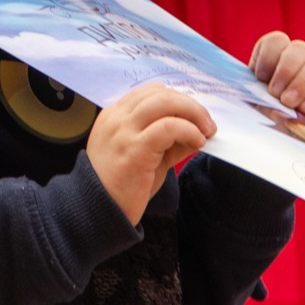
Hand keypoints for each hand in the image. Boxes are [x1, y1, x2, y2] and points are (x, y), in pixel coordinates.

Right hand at [88, 82, 215, 223]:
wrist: (97, 211)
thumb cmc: (121, 186)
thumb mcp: (144, 156)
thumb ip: (166, 140)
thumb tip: (197, 131)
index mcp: (114, 116)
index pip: (150, 93)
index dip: (177, 101)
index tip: (194, 118)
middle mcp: (117, 118)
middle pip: (160, 93)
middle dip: (189, 105)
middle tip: (207, 124)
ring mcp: (124, 131)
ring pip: (165, 102)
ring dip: (193, 113)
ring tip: (205, 131)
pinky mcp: (135, 147)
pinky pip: (168, 127)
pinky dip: (189, 130)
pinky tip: (197, 143)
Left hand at [249, 31, 304, 120]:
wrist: (282, 151)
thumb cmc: (264, 126)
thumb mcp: (249, 107)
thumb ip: (249, 93)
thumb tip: (249, 89)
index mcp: (274, 62)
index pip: (277, 41)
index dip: (268, 56)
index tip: (259, 77)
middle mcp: (299, 66)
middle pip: (300, 48)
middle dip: (286, 70)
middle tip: (275, 93)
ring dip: (302, 83)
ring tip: (289, 103)